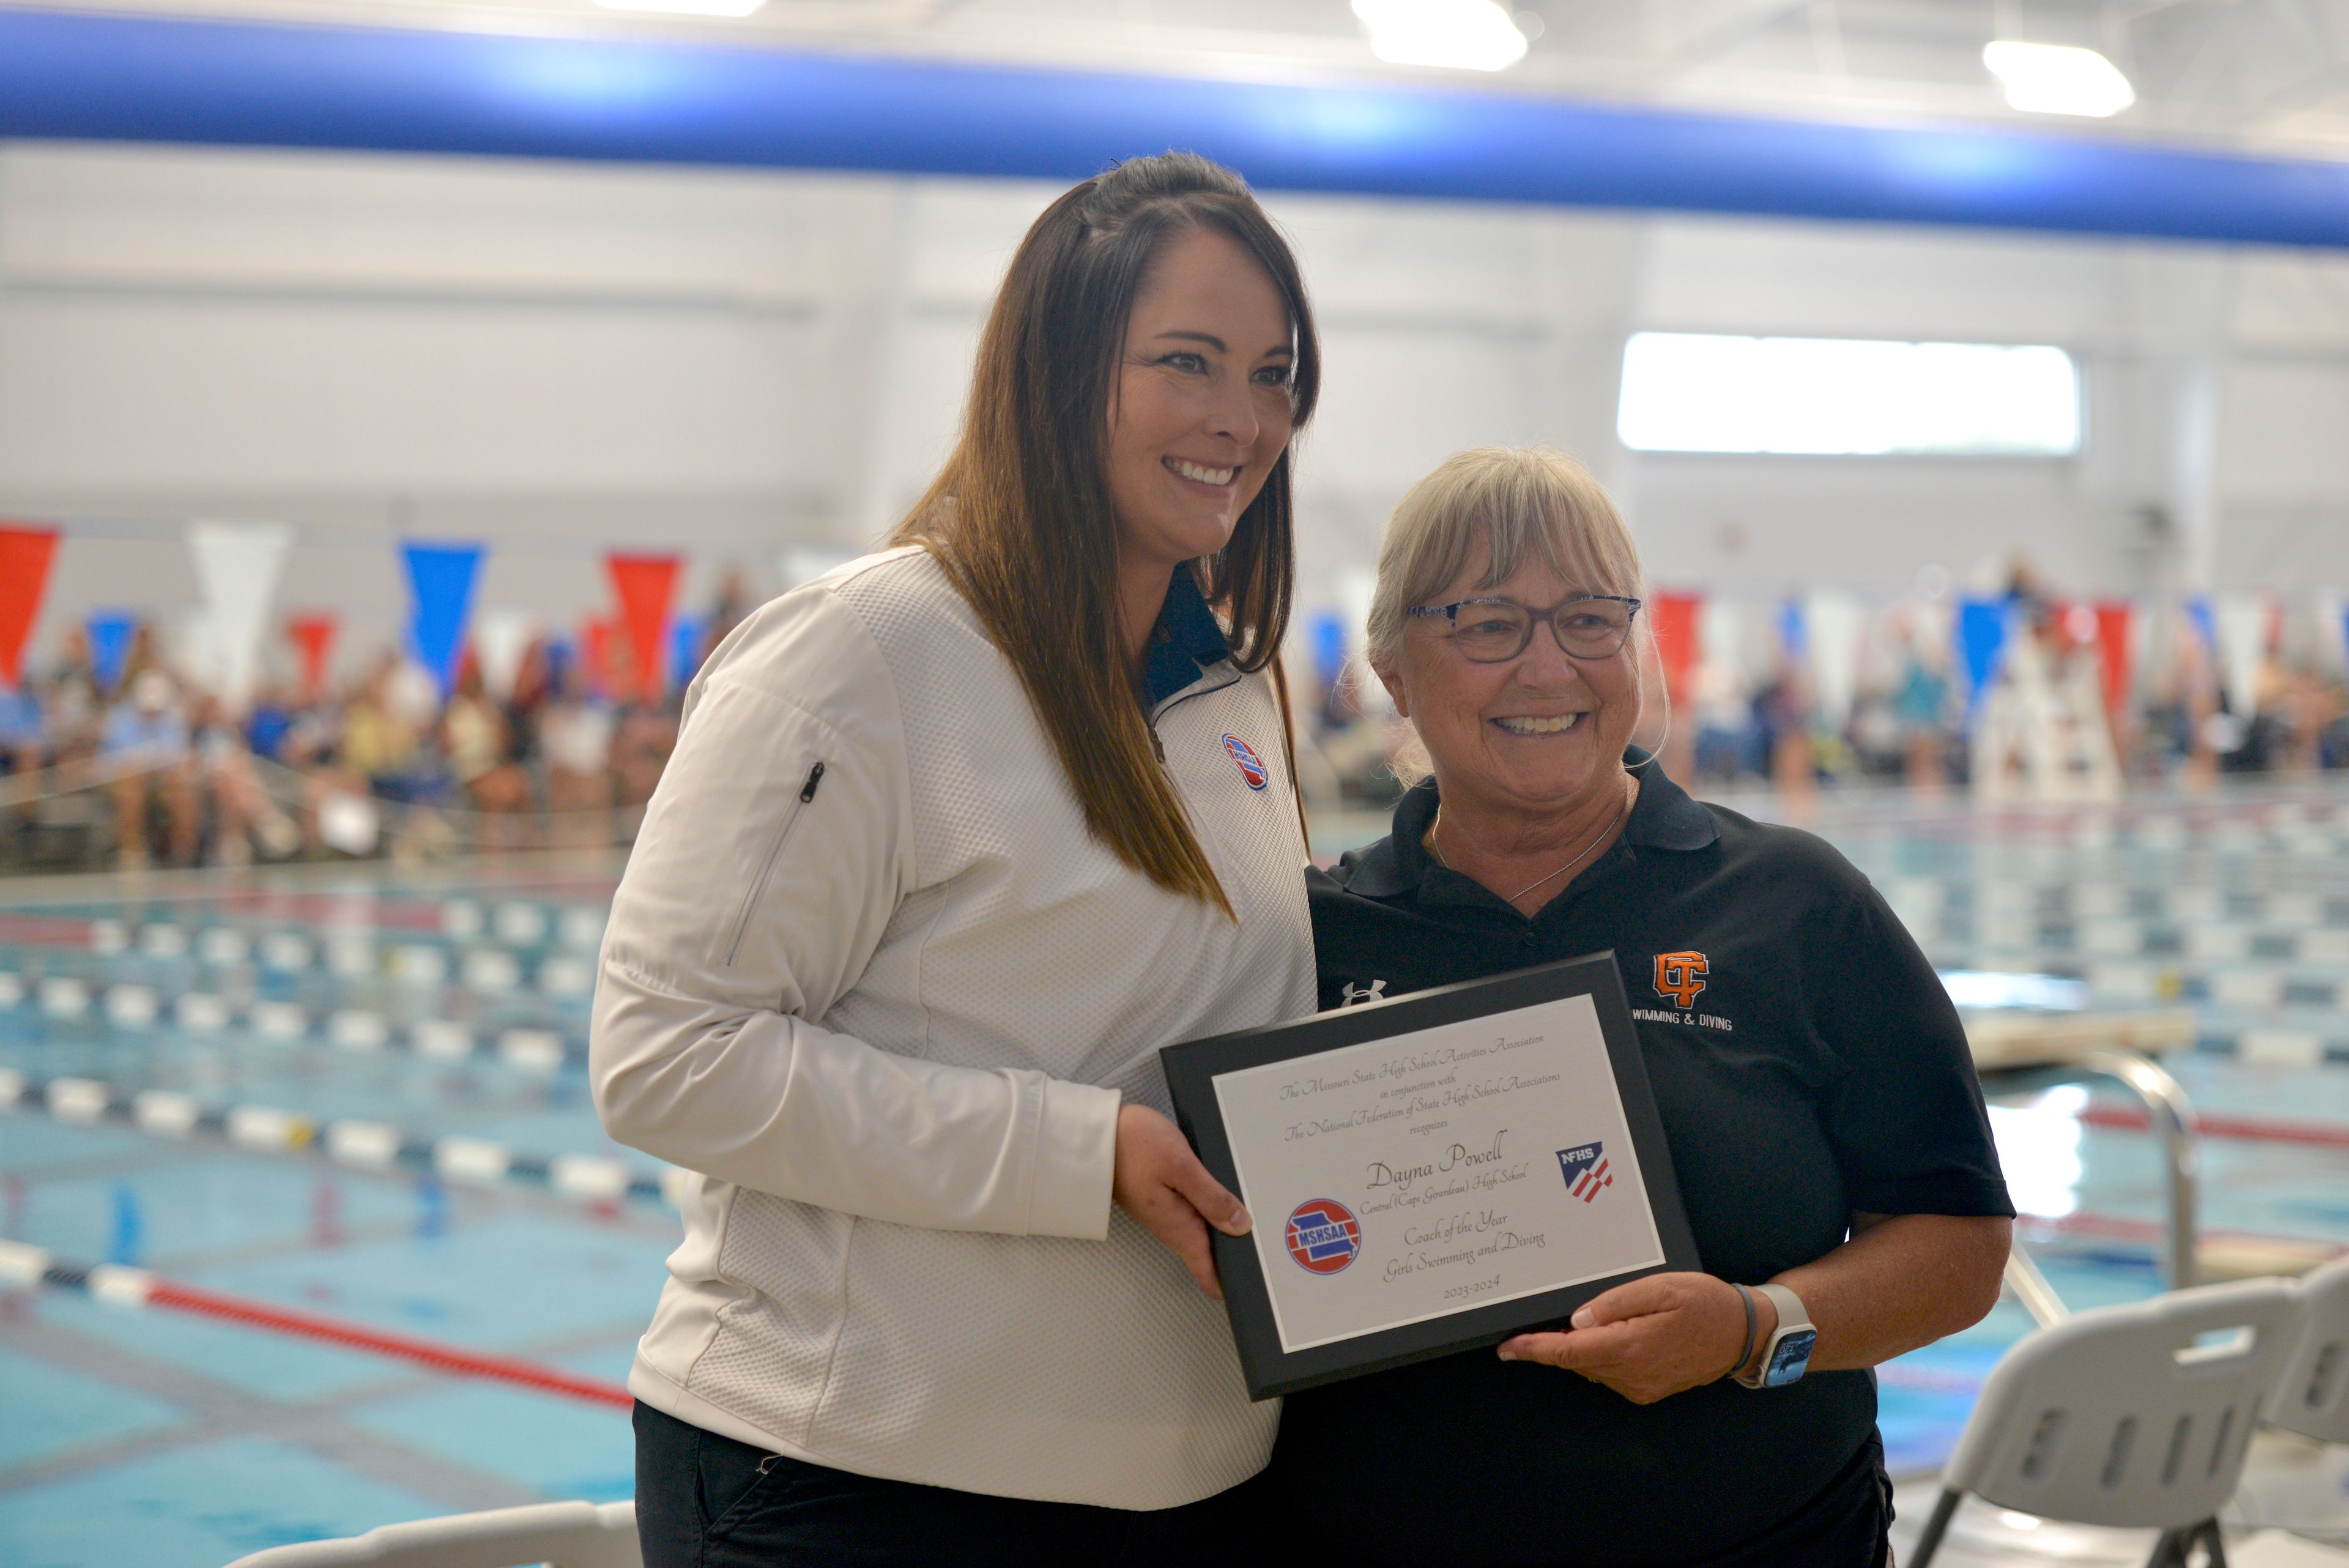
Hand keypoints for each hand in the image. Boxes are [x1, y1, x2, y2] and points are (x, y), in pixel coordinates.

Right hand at [1112, 1103, 1250, 1299]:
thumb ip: (1211, 1196)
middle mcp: (1173, 1226)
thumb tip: (1241, 1224)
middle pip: (1210, 1254)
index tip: (1255, 1287)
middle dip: (1236, 1256)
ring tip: (1258, 1229)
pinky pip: (1195, 1213)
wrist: (1096, 1134)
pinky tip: (1228, 1200)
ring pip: (1204, 1231)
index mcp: (1179, 1227)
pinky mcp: (1165, 1198)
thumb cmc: (1133, 1145)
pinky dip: (1213, 1210)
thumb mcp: (1180, 1166)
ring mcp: (1168, 1213)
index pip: (1207, 1273)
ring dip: (1227, 1231)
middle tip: (1268, 1254)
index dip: (1231, 1284)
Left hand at [1495, 1273, 1769, 1404]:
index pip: (1568, 1352)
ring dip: (1576, 1349)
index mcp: (1631, 1348)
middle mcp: (1632, 1375)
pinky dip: (1597, 1356)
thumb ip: (1614, 1304)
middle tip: (1529, 1326)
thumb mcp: (1660, 1288)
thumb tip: (1577, 1321)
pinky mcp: (1648, 1389)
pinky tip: (1604, 1335)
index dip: (1533, 1350)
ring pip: (1591, 1367)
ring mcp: (1640, 1386)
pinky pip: (1610, 1372)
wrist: (1744, 1335)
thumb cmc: (1705, 1304)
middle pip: (1575, 1361)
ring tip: (1575, 1323)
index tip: (1505, 1348)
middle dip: (1550, 1345)